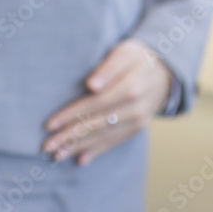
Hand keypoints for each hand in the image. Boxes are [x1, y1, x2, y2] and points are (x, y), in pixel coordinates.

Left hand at [42, 38, 171, 165]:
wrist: (166, 72)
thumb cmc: (138, 57)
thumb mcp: (125, 52)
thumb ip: (109, 67)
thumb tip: (91, 84)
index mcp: (129, 88)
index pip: (93, 105)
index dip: (71, 115)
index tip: (50, 124)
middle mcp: (134, 109)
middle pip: (96, 125)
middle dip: (69, 136)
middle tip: (47, 146)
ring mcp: (137, 122)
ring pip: (103, 137)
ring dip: (79, 147)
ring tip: (58, 155)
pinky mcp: (137, 129)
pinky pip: (115, 142)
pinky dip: (97, 151)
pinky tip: (81, 159)